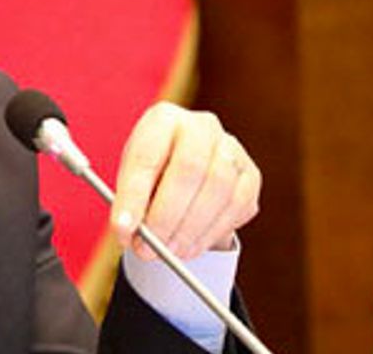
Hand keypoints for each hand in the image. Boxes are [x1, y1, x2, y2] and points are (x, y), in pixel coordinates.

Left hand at [109, 102, 260, 260]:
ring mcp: (231, 149)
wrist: (185, 169)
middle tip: (147, 248)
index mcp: (163, 119)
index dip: (134, 196)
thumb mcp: (132, 178)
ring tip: (168, 251)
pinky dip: (211, 232)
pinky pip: (237, 206)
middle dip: (166, 217)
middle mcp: (201, 126)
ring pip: (217, 190)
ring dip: (190, 229)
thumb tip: (130, 232)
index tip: (121, 228)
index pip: (147, 156)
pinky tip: (191, 246)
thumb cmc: (154, 171)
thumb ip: (130, 202)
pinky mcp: (250, 175)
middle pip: (189, 170)